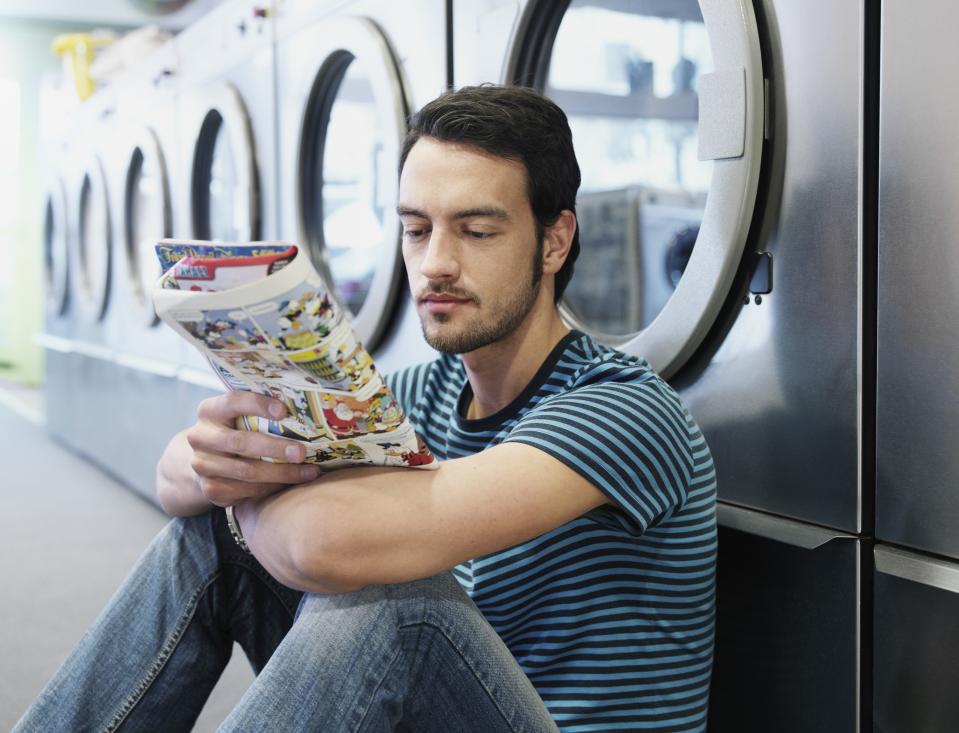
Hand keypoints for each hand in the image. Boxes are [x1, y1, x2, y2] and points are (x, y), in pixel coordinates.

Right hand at [185, 391, 320, 506]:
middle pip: (241, 442)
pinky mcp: (211, 489)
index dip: (258, 405)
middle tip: (302, 452)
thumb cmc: (234, 430)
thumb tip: (303, 408)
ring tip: (309, 472)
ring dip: (282, 473)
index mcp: (209, 411)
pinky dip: (273, 487)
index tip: (284, 411)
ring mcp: (203, 465)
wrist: (206, 461)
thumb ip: (259, 411)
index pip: (233, 402)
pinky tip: (292, 483)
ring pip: (247, 471)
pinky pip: (247, 490)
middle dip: (275, 448)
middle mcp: (201, 437)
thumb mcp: (238, 416)